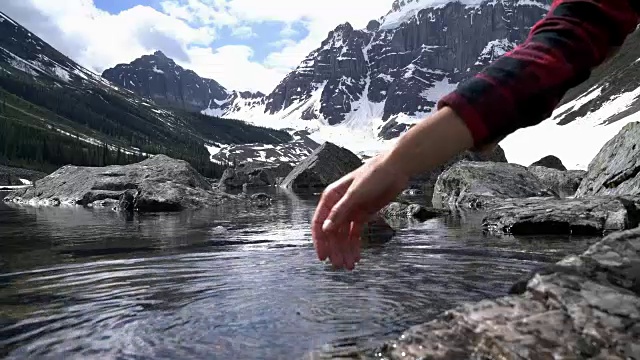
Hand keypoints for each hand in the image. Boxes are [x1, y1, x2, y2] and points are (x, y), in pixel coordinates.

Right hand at [311, 153, 408, 269]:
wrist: (395, 169)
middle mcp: (339, 205)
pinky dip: (355, 245)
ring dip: (345, 250)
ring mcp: (351, 211)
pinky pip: (355, 233)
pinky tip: (357, 256)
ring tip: (349, 266)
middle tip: (339, 265)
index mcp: (331, 197)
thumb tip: (326, 228)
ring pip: (344, 235)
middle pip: (332, 232)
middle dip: (335, 249)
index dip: (320, 240)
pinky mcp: (363, 214)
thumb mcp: (355, 193)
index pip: (319, 222)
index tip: (322, 256)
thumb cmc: (373, 174)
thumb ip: (340, 211)